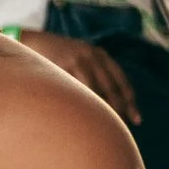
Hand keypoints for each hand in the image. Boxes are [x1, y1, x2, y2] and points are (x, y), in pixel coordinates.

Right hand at [22, 32, 140, 125]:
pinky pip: (77, 89)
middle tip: (124, 126)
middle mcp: (93, 55)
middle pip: (112, 87)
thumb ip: (93, 73)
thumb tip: (107, 102)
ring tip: (105, 125)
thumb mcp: (79, 58)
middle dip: (120, 108)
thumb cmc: (55, 56)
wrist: (31, 42)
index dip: (130, 100)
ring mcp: (78, 60)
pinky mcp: (64, 66)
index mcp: (100, 54)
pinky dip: (83, 103)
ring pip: (96, 90)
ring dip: (102, 108)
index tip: (137, 118)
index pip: (121, 80)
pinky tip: (85, 115)